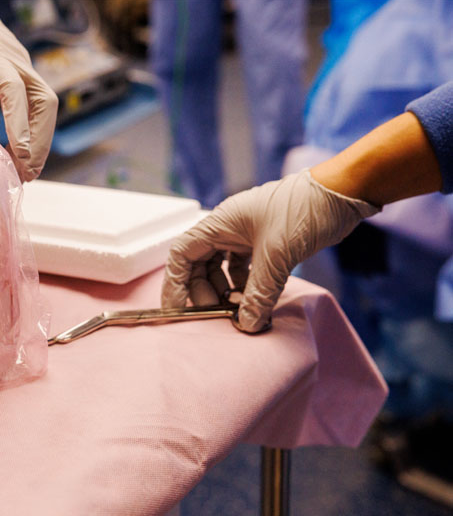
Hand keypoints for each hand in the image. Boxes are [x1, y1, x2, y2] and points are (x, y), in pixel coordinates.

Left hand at [0, 0, 57, 181]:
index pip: (13, 87)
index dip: (18, 121)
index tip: (20, 152)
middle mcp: (15, 60)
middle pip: (44, 101)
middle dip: (39, 139)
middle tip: (24, 174)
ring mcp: (22, 66)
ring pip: (46, 104)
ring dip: (40, 139)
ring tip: (24, 173)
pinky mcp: (21, 73)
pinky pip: (37, 104)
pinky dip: (34, 130)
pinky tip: (20, 154)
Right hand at [161, 169, 379, 331]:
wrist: (343, 194)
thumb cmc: (306, 209)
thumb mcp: (277, 255)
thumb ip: (258, 293)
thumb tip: (246, 324)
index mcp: (220, 223)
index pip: (182, 254)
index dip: (176, 283)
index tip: (178, 309)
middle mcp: (227, 229)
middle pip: (199, 266)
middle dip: (204, 293)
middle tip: (217, 316)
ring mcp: (245, 236)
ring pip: (221, 270)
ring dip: (225, 292)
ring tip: (237, 312)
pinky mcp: (264, 244)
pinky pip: (244, 270)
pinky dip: (245, 288)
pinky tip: (254, 302)